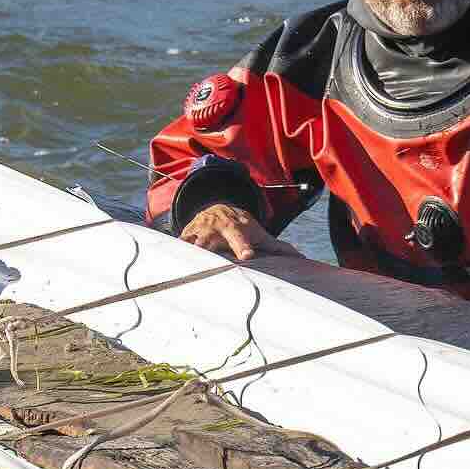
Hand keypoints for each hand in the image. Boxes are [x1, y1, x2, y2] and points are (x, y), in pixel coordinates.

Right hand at [178, 203, 296, 261]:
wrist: (217, 209)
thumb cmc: (242, 228)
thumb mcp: (259, 234)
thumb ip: (278, 247)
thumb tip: (301, 257)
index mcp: (237, 229)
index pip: (240, 239)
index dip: (243, 247)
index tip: (247, 256)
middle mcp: (217, 229)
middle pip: (213, 239)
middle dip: (211, 245)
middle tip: (208, 254)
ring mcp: (200, 232)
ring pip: (193, 241)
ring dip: (190, 247)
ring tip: (186, 256)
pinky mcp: (185, 236)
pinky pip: (178, 244)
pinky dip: (174, 249)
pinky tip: (168, 259)